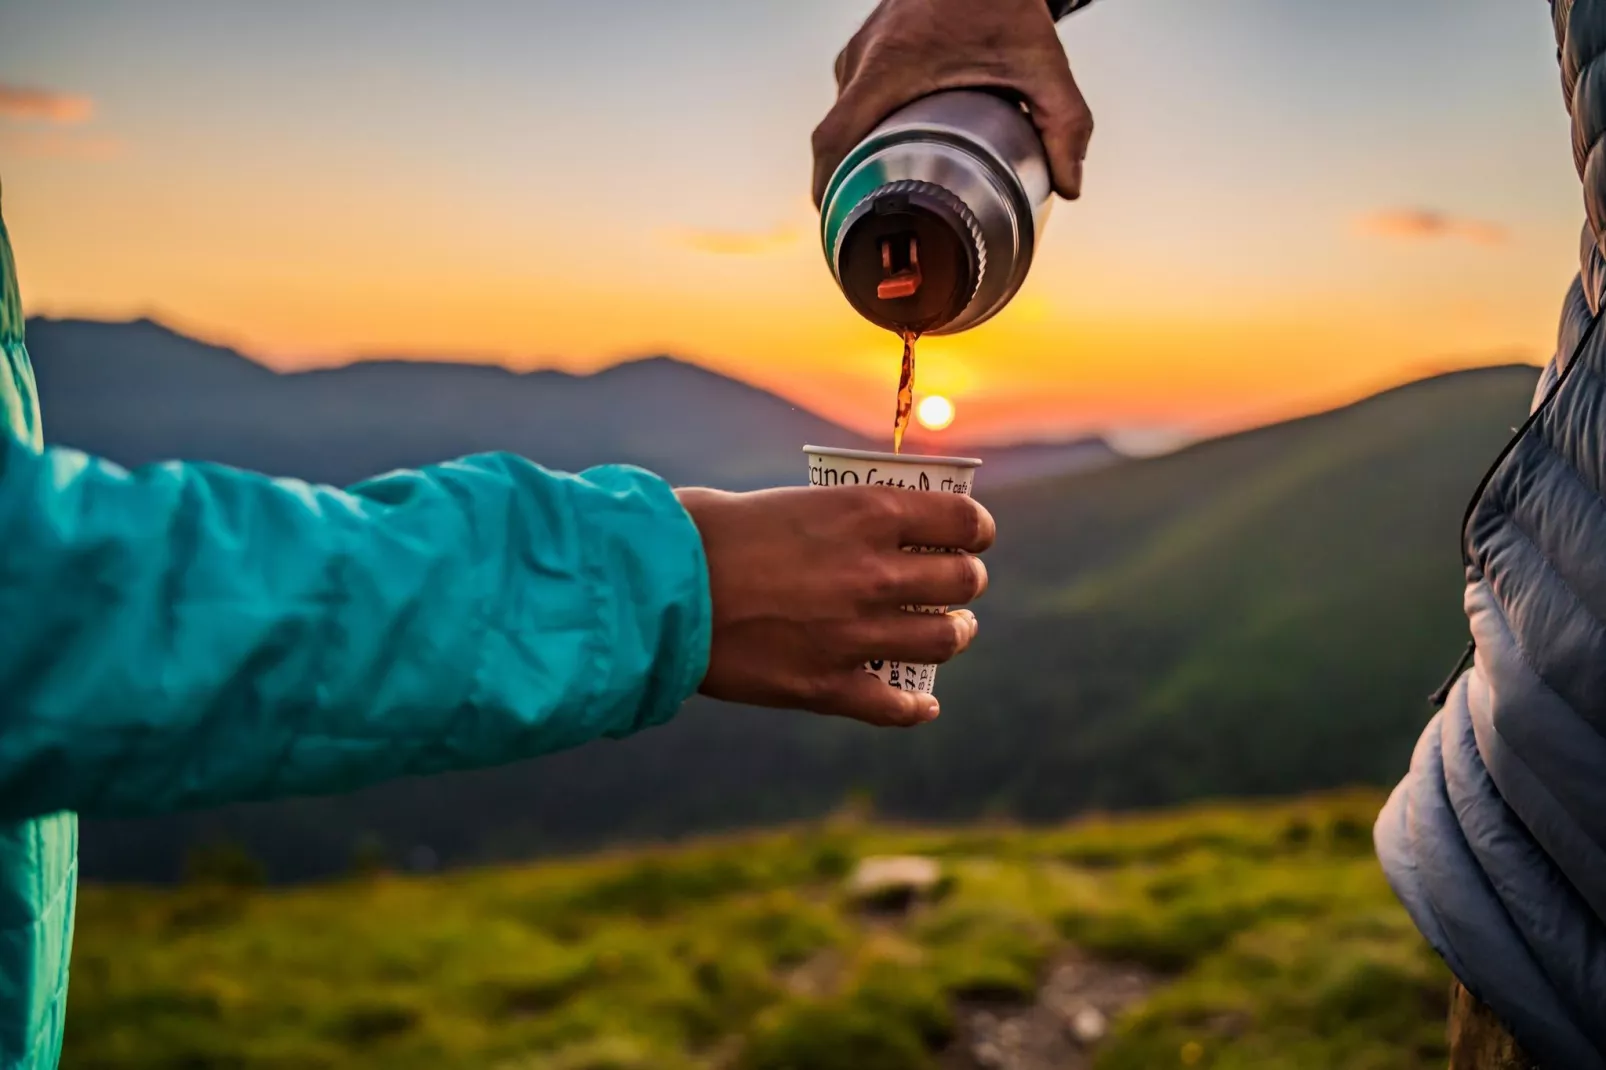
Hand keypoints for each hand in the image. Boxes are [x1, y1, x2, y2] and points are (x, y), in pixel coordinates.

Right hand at [676, 485, 993, 726]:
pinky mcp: (825, 686)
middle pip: (963, 581)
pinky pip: (894, 706)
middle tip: (957, 584)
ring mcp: (855, 634)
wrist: (658, 589)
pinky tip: (921, 705)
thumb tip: (871, 533)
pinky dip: (914, 708)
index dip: (977, 529)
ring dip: (953, 634)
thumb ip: (840, 521)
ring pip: (944, 640)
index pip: (963, 519)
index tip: (973, 536)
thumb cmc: (707, 532)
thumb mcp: (787, 502)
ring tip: (947, 631)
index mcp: (866, 513)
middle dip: (965, 582)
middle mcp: (874, 572)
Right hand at [811, 0, 1092, 205]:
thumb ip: (1064, 124)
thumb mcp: (1041, 62)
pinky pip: (852, 101)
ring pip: (844, 119)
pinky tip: (891, 153)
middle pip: (836, 139)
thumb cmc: (1002, 0)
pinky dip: (865, 131)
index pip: (834, 139)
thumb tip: (1071, 187)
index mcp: (888, 68)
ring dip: (859, 156)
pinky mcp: (865, 50)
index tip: (838, 224)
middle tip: (876, 225)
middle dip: (851, 184)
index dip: (828, 188)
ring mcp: (859, 52)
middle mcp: (862, 60)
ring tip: (886, 195)